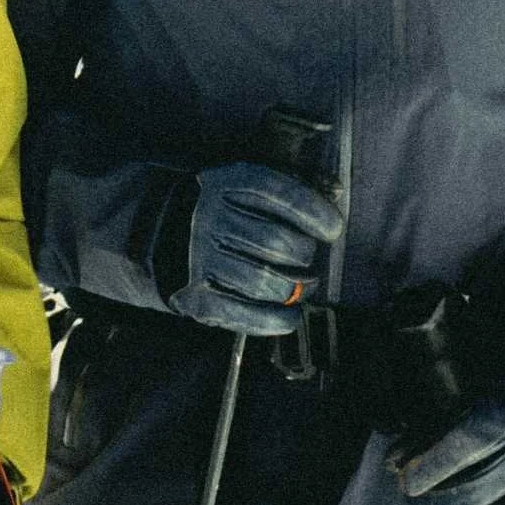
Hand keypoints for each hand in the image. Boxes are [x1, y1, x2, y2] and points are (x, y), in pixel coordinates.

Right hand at [159, 162, 345, 335]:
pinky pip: (248, 317)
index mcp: (228, 184)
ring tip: (305, 285)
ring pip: (267, 283)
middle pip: (278, 243)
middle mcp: (212, 220)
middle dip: (305, 254)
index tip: (332, 229)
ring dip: (297, 289)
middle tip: (308, 257)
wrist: (166, 233)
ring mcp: (202, 261)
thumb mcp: (252, 183)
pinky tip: (291, 314)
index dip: (315, 213)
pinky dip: (278, 320)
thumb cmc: (229, 208)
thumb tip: (338, 191)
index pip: (280, 195)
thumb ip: (296, 183)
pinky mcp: (199, 298)